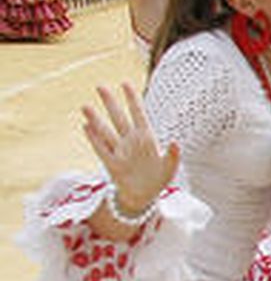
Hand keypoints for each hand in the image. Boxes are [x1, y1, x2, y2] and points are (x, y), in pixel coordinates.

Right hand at [81, 83, 179, 212]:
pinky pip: (101, 149)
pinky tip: (86, 126)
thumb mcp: (170, 168)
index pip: (138, 114)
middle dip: (110, 102)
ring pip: (106, 131)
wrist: (144, 197)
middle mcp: (131, 141)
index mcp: (147, 139)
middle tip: (100, 85)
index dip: (132, 99)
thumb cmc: (158, 180)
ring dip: (96, 119)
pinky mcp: (112, 164)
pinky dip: (94, 139)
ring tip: (85, 106)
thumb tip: (174, 142)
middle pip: (118, 118)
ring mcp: (120, 151)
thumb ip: (173, 155)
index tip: (125, 83)